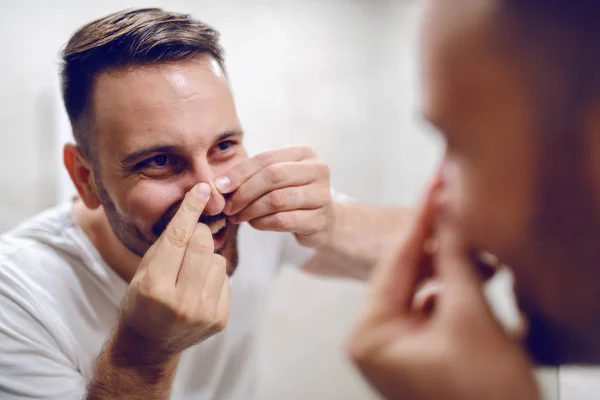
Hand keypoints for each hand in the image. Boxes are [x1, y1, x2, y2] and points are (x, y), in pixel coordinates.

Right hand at [116, 183, 230, 357]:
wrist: (148, 345)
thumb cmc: (141, 301)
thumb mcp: (143, 271)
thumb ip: (167, 242)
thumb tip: (195, 205)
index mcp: (155, 287)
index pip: (177, 237)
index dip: (191, 209)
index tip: (202, 189)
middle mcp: (181, 302)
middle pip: (203, 244)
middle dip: (199, 234)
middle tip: (189, 240)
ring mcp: (203, 314)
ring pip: (219, 260)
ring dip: (207, 259)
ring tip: (190, 274)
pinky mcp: (220, 320)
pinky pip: (225, 279)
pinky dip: (213, 277)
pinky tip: (198, 290)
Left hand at [215, 146, 333, 247]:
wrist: (322, 221)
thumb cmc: (291, 195)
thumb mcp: (275, 179)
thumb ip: (251, 176)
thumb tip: (217, 184)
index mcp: (304, 153)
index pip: (266, 159)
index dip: (239, 172)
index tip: (219, 186)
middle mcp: (318, 170)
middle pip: (273, 176)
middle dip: (244, 192)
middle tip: (228, 206)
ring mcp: (322, 195)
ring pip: (277, 199)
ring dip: (251, 210)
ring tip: (237, 217)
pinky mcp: (320, 219)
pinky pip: (283, 220)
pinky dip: (262, 223)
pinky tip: (254, 224)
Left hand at [348, 184, 539, 399]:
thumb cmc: (486, 393)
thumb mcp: (469, 316)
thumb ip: (453, 259)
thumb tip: (447, 210)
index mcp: (368, 336)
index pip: (394, 263)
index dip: (420, 220)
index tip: (435, 186)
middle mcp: (371, 339)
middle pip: (404, 274)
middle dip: (434, 239)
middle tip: (452, 199)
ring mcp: (392, 344)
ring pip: (419, 286)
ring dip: (447, 262)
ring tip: (470, 234)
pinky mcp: (414, 346)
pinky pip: (429, 302)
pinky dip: (452, 286)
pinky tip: (474, 266)